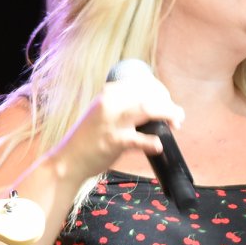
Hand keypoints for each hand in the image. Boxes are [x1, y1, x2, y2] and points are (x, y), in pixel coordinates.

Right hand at [43, 66, 185, 187]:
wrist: (68, 160)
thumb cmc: (88, 139)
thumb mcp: (101, 114)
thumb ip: (120, 108)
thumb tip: (151, 108)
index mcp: (107, 94)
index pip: (140, 84)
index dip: (159, 90)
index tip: (167, 100)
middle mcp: (109, 103)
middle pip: (147, 95)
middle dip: (167, 103)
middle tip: (177, 116)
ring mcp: (111, 122)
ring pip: (147, 109)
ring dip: (167, 114)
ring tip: (177, 123)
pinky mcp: (114, 141)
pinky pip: (140, 139)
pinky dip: (153, 142)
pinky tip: (158, 146)